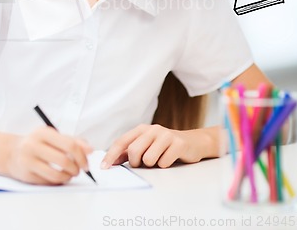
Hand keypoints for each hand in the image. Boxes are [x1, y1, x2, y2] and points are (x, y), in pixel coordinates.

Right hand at [6, 127, 92, 184]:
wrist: (12, 152)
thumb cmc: (38, 143)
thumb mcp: (54, 136)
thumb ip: (73, 141)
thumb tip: (89, 150)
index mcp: (43, 132)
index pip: (69, 145)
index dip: (82, 156)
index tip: (86, 163)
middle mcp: (34, 145)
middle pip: (64, 160)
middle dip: (76, 168)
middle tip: (79, 170)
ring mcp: (29, 161)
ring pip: (56, 175)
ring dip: (68, 177)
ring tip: (69, 174)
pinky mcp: (26, 175)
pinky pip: (48, 182)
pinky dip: (58, 182)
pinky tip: (58, 177)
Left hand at [101, 124, 215, 168]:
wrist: (193, 142)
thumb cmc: (165, 147)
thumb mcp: (147, 146)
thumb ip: (130, 152)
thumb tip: (111, 161)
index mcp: (142, 129)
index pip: (122, 142)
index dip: (111, 155)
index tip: (104, 167)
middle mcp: (153, 129)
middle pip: (134, 151)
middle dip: (136, 163)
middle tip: (144, 164)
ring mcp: (166, 135)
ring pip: (148, 159)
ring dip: (152, 165)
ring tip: (159, 160)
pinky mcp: (178, 143)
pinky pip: (164, 162)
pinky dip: (165, 165)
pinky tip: (170, 159)